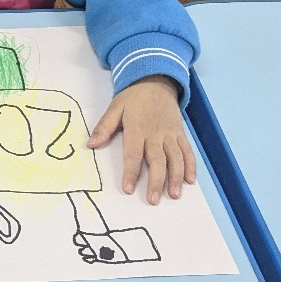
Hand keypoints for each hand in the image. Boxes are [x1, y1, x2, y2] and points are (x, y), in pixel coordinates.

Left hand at [88, 75, 196, 203]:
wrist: (156, 81)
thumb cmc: (132, 97)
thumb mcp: (114, 108)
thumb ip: (103, 127)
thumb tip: (89, 144)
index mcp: (137, 128)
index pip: (134, 155)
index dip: (131, 173)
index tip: (128, 189)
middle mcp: (156, 134)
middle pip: (158, 161)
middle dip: (156, 182)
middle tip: (153, 200)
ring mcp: (171, 134)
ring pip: (176, 158)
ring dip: (176, 178)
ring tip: (174, 195)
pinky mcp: (181, 133)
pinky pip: (188, 151)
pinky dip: (191, 166)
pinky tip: (190, 180)